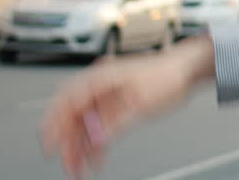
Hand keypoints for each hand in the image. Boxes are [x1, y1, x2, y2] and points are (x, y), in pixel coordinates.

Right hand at [40, 35, 212, 177]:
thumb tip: (96, 140)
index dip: (55, 125)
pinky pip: (98, 126)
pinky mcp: (115, 105)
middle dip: (68, 143)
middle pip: (73, 116)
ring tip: (79, 169)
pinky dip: (96, 143)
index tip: (51, 146)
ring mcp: (106, 96)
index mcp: (100, 78)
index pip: (68, 102)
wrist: (187, 69)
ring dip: (80, 147)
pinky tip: (96, 159)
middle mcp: (99, 86)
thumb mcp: (141, 103)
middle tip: (68, 165)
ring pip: (84, 124)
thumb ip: (115, 122)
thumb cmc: (168, 75)